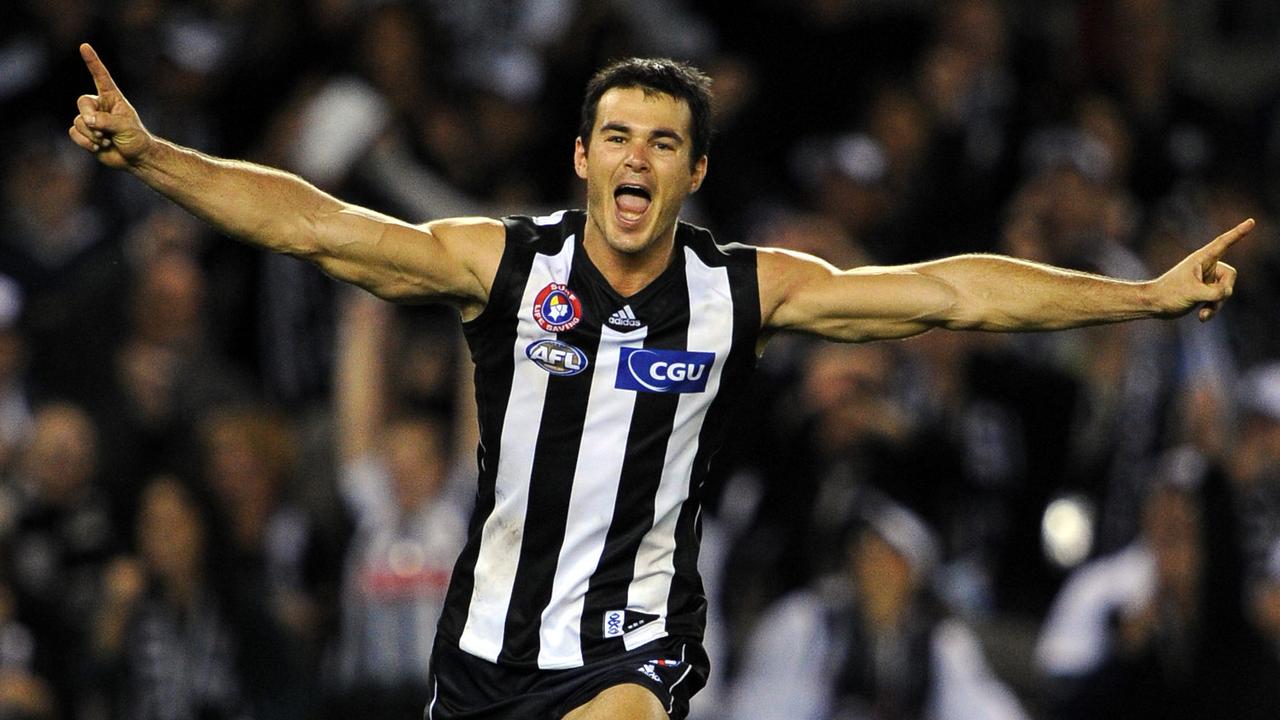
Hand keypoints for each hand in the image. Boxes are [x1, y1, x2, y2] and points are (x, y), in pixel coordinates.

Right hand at [67, 43, 152, 168]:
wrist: (136, 159)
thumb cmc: (137, 139)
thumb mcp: (126, 128)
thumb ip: (106, 121)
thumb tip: (87, 120)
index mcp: (112, 98)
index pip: (100, 77)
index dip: (92, 62)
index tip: (84, 46)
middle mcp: (100, 106)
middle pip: (82, 102)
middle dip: (90, 118)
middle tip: (102, 132)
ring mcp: (91, 120)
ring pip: (78, 121)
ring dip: (91, 134)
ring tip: (106, 140)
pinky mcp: (85, 133)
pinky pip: (74, 133)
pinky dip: (85, 141)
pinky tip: (98, 147)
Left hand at [1153, 218, 1251, 321]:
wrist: (1154, 305)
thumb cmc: (1169, 294)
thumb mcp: (1194, 292)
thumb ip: (1215, 292)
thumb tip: (1227, 293)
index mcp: (1201, 259)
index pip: (1223, 243)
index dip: (1238, 233)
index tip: (1251, 221)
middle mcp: (1206, 266)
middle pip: (1230, 276)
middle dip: (1223, 291)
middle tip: (1209, 299)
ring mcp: (1206, 279)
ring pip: (1225, 291)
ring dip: (1216, 304)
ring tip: (1202, 313)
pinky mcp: (1205, 291)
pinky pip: (1218, 300)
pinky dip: (1212, 309)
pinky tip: (1202, 317)